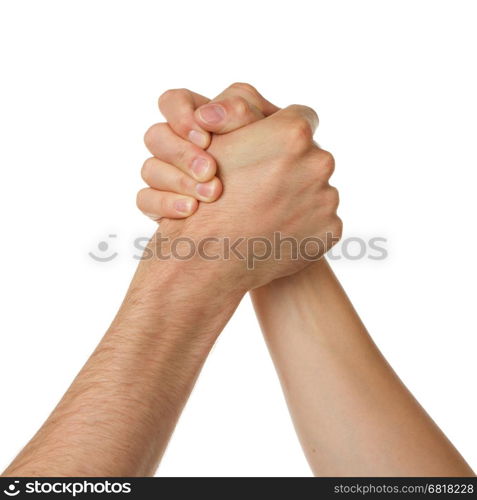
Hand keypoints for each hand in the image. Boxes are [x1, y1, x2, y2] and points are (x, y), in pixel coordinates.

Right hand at [139, 84, 341, 289]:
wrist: (211, 256)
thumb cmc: (207, 196)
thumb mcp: (217, 142)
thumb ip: (246, 115)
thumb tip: (272, 112)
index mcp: (293, 132)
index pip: (301, 116)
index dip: (283, 132)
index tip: (271, 147)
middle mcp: (319, 161)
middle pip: (311, 154)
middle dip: (293, 166)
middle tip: (265, 185)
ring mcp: (328, 198)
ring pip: (317, 188)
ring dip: (299, 196)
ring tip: (268, 211)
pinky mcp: (332, 229)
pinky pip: (321, 219)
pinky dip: (305, 223)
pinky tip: (277, 230)